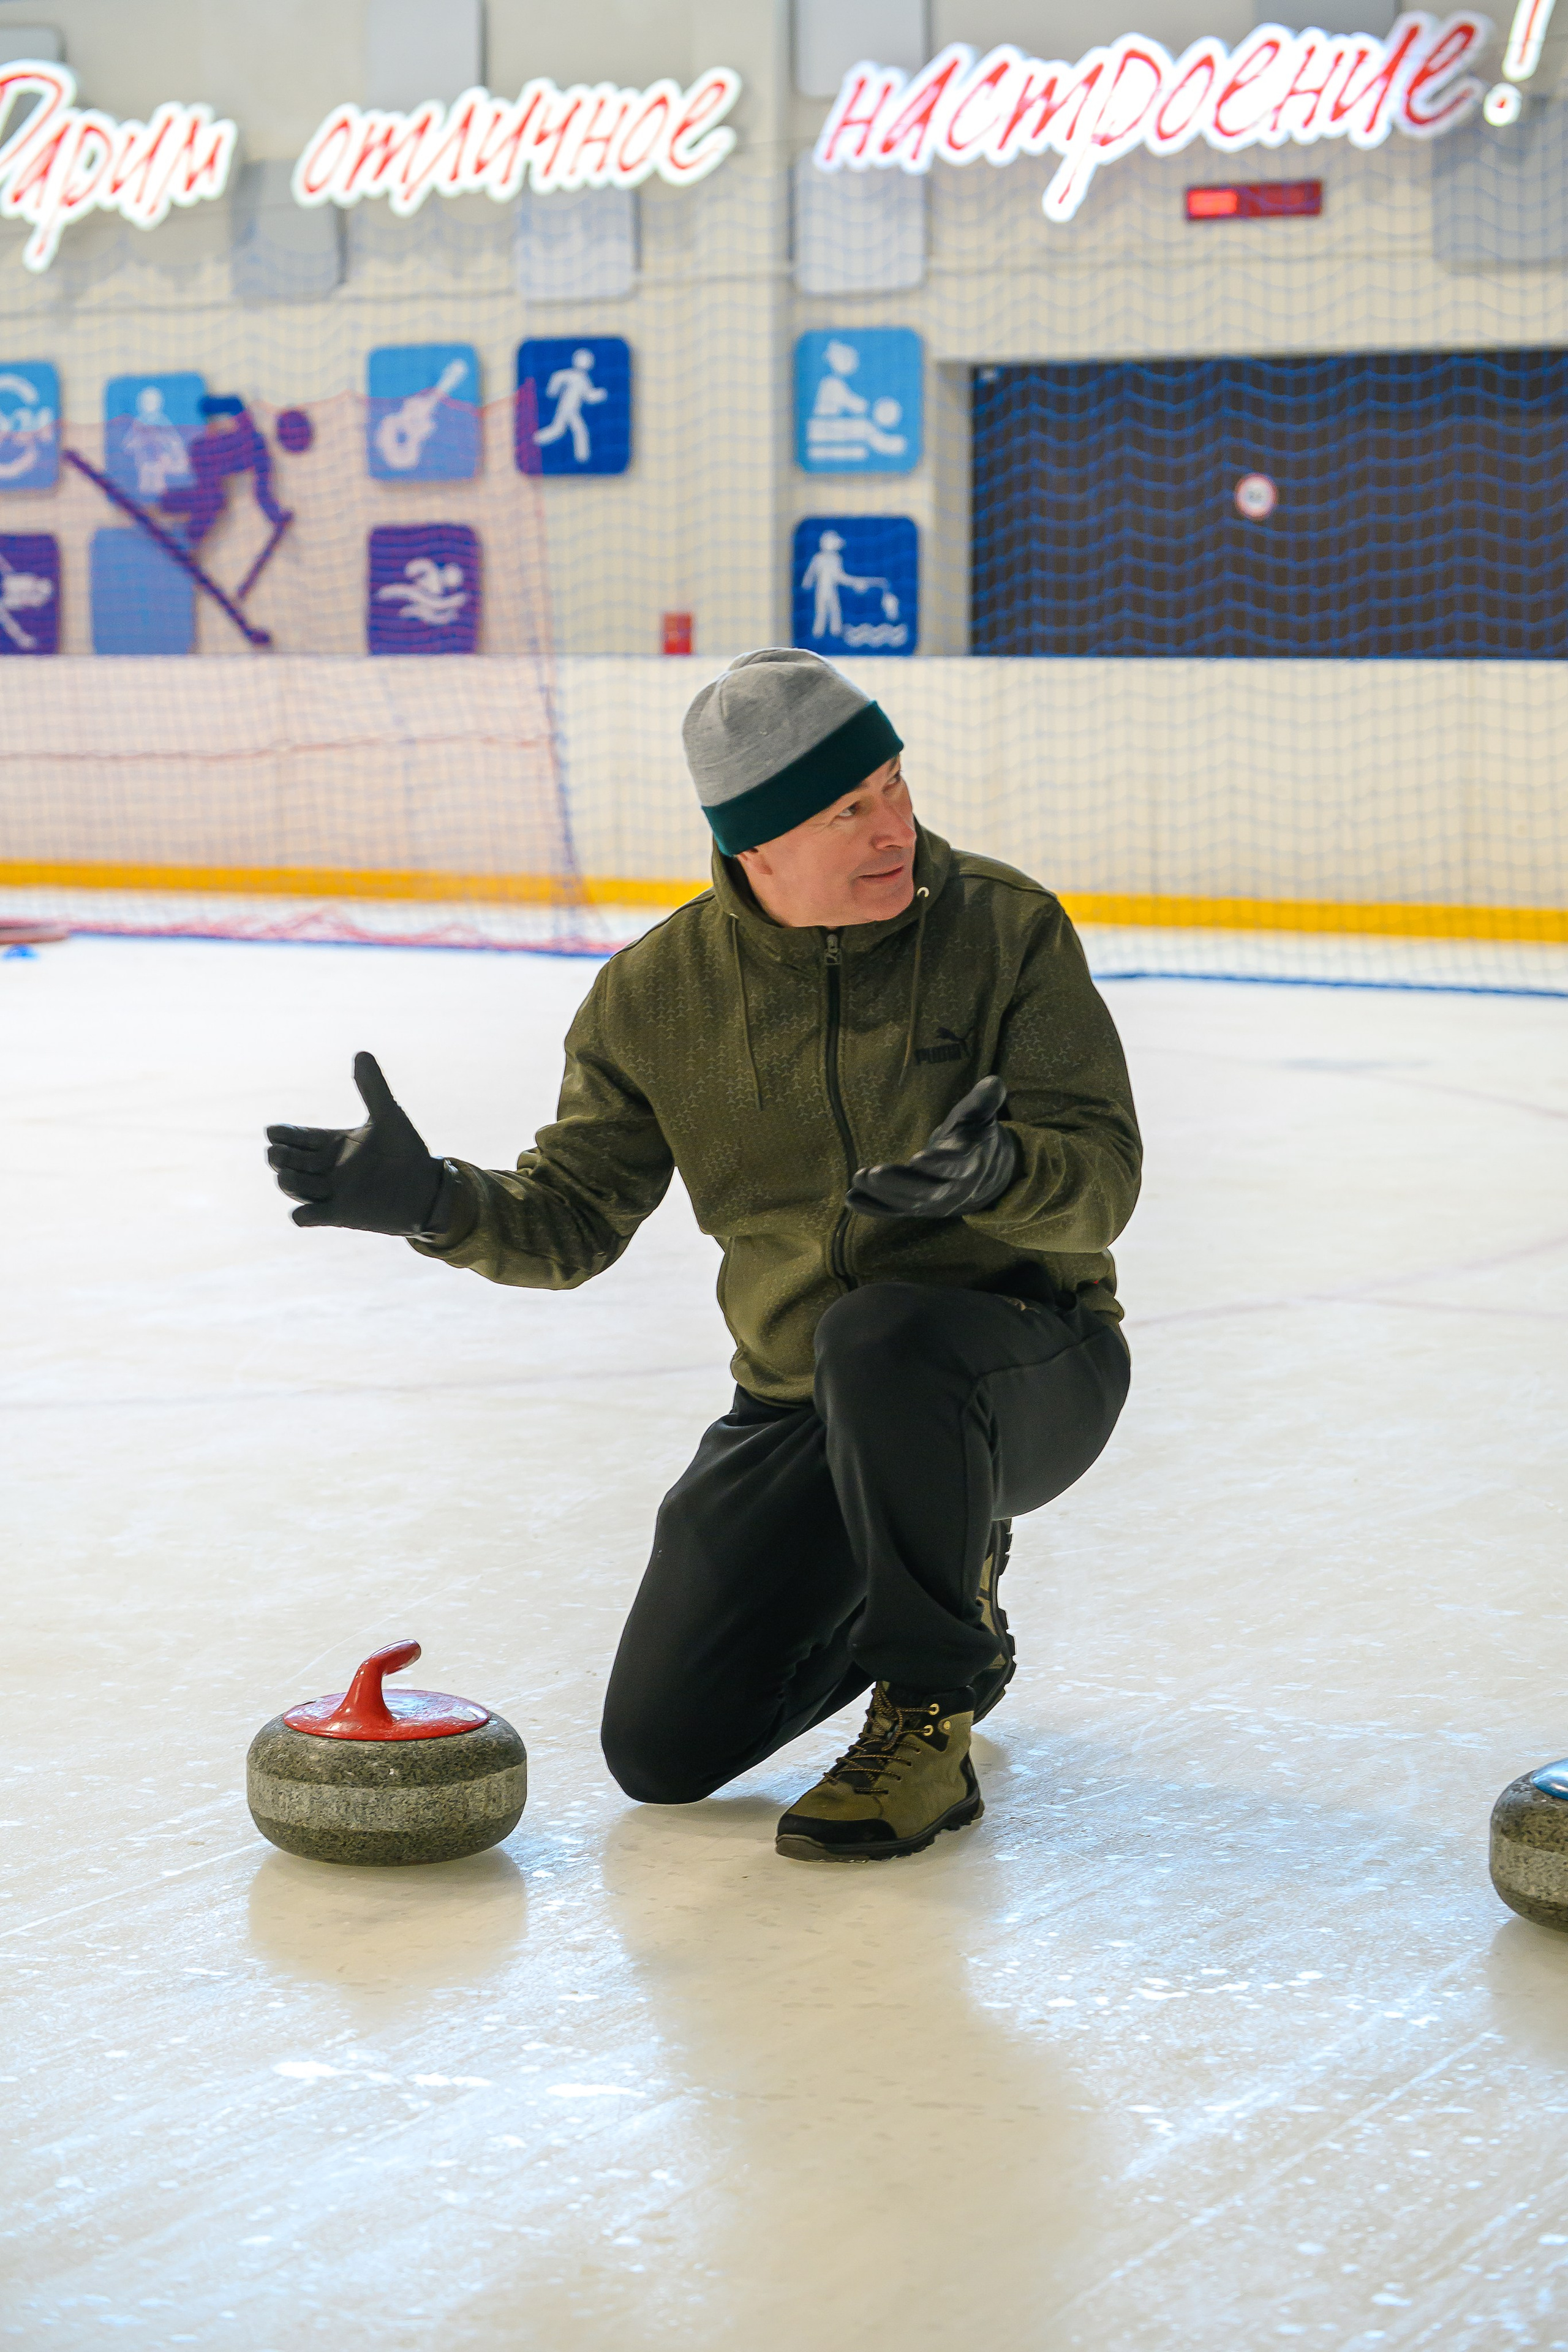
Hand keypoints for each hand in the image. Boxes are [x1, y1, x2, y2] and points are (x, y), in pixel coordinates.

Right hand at [266, 1052, 445, 1234]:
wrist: (428, 1188)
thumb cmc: (407, 1151)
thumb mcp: (388, 1115)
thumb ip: (373, 1087)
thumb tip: (362, 1053)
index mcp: (331, 1143)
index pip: (294, 1137)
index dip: (282, 1134)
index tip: (275, 1131)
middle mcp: (325, 1167)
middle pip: (287, 1161)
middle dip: (278, 1157)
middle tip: (278, 1153)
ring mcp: (330, 1192)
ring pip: (293, 1187)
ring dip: (287, 1183)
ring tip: (287, 1176)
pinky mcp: (339, 1214)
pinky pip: (308, 1217)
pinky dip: (302, 1215)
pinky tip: (304, 1212)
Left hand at [846, 1075, 1018, 1220]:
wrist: (984, 1175)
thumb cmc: (975, 1138)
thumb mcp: (982, 1116)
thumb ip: (984, 1100)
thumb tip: (993, 1081)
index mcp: (970, 1162)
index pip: (956, 1165)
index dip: (939, 1164)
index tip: (918, 1158)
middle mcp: (953, 1188)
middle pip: (926, 1190)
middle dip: (899, 1184)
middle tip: (873, 1172)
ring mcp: (934, 1203)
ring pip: (908, 1203)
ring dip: (881, 1194)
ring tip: (857, 1178)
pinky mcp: (917, 1208)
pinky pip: (894, 1211)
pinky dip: (873, 1208)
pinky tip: (851, 1199)